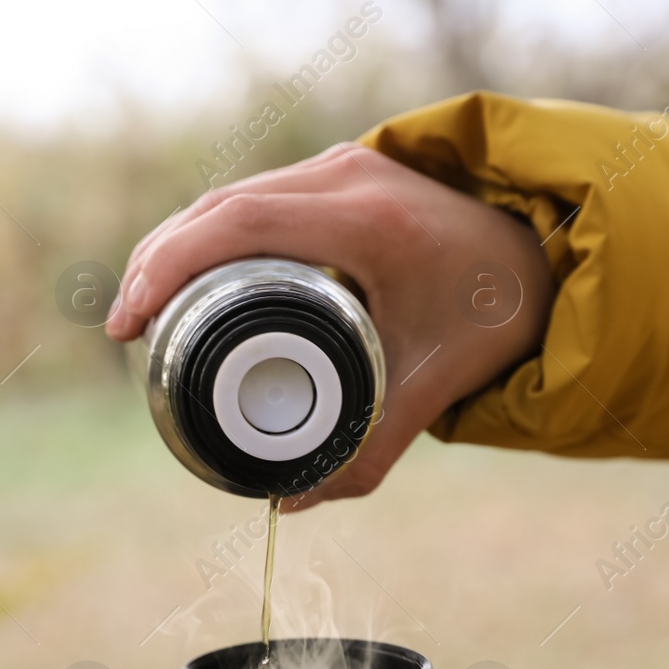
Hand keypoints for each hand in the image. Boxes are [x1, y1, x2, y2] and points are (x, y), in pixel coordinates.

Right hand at [108, 143, 552, 510]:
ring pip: (231, 195)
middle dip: (158, 261)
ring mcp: (343, 165)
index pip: (239, 224)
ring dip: (179, 244)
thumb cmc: (492, 319)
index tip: (129, 319)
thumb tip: (286, 503)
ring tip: (144, 307)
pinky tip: (187, 272)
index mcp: (368, 220)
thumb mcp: (431, 389)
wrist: (544, 258)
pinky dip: (212, 232)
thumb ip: (365, 454)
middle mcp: (348, 177)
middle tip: (124, 327)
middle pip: (219, 206)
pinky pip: (256, 195)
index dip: (168, 266)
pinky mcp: (340, 171)